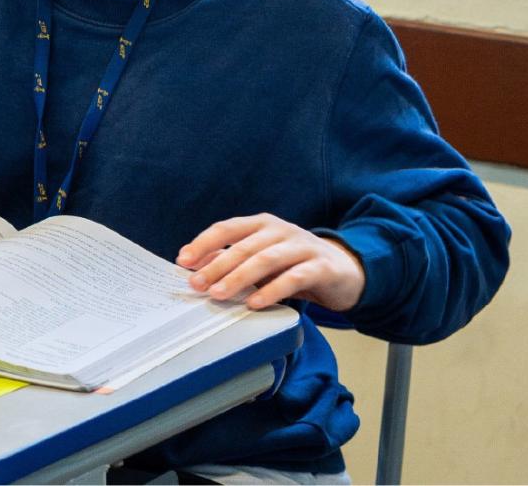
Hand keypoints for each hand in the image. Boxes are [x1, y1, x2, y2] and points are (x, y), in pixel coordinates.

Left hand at [177, 213, 365, 311]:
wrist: (344, 271)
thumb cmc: (294, 265)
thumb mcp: (261, 259)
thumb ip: (231, 259)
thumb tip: (194, 266)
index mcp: (262, 225)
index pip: (227, 228)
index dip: (204, 243)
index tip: (183, 260)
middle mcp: (281, 230)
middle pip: (243, 246)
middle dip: (217, 265)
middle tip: (197, 284)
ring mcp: (302, 246)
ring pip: (266, 259)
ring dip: (239, 277)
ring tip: (219, 294)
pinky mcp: (321, 266)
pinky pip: (294, 277)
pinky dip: (272, 290)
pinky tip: (255, 303)